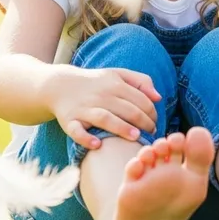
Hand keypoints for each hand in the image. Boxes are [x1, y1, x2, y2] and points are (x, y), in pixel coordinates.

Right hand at [46, 66, 160, 147]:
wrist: (60, 85)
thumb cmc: (96, 83)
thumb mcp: (118, 74)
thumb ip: (141, 81)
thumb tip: (158, 97)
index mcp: (115, 84)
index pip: (140, 99)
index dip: (151, 112)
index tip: (155, 123)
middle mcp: (100, 96)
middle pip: (126, 109)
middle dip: (143, 122)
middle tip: (151, 133)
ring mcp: (84, 108)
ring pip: (105, 118)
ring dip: (121, 128)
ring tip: (135, 137)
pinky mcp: (69, 120)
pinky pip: (76, 131)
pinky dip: (86, 138)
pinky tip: (97, 144)